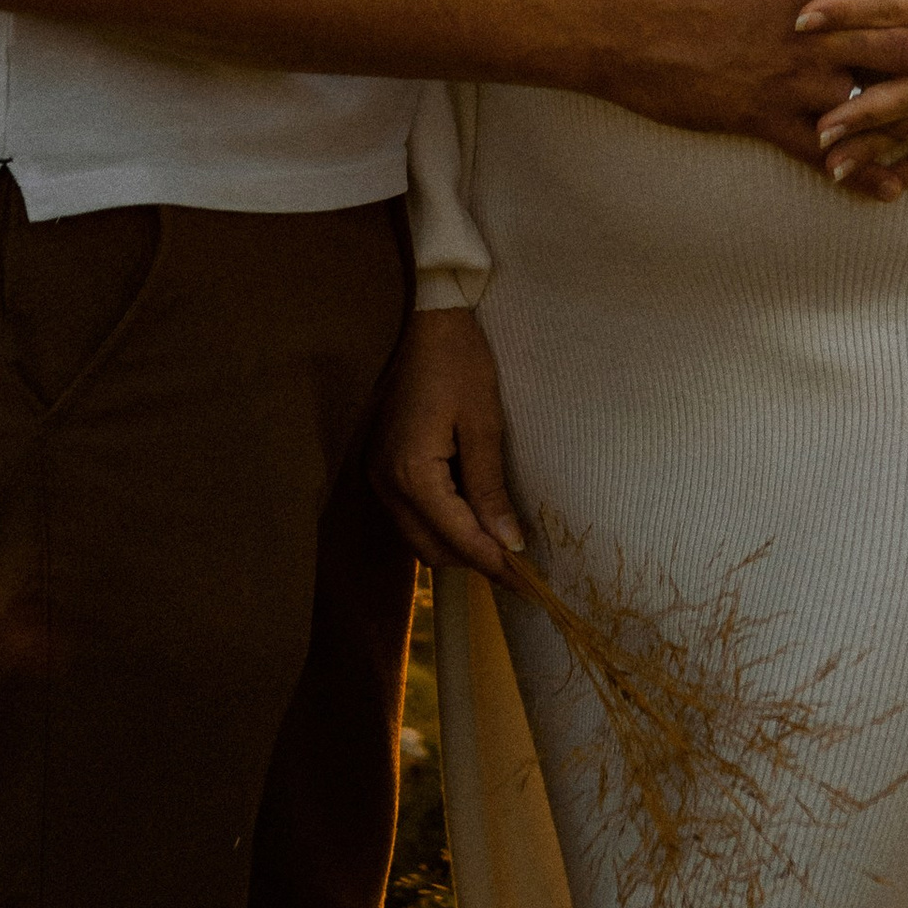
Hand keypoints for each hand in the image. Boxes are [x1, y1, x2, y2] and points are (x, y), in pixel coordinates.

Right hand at [375, 307, 528, 581]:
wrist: (429, 323)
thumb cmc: (462, 364)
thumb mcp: (484, 424)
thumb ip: (491, 488)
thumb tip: (509, 543)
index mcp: (411, 474)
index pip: (457, 537)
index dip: (494, 563)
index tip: (529, 583)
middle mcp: (385, 484)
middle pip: (431, 549)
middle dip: (475, 561)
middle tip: (520, 565)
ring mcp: (377, 477)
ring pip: (418, 538)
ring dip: (457, 546)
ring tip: (502, 543)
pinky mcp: (381, 467)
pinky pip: (411, 516)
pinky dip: (442, 525)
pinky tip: (474, 516)